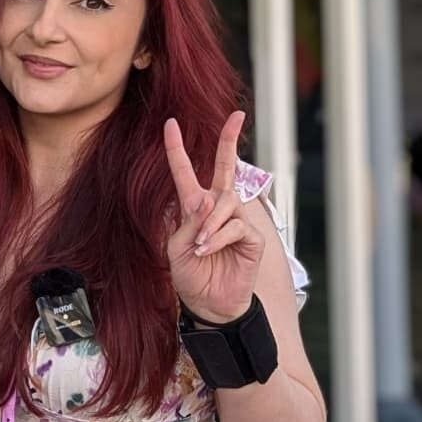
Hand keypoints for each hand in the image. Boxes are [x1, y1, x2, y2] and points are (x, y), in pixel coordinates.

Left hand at [164, 110, 268, 324]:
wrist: (209, 305)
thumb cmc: (191, 276)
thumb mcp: (178, 248)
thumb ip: (188, 222)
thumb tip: (207, 200)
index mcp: (194, 208)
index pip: (185, 173)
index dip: (177, 149)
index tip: (170, 124)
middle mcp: (217, 209)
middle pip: (225, 168)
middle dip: (229, 141)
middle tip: (237, 116)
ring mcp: (237, 221)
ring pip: (226, 203)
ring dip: (210, 222)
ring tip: (201, 245)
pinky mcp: (251, 238)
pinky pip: (235, 226)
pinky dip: (219, 236)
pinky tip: (209, 250)